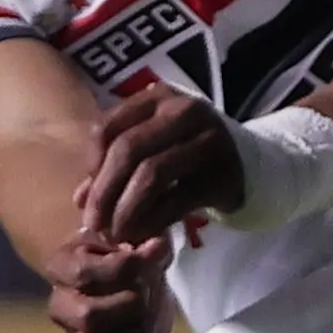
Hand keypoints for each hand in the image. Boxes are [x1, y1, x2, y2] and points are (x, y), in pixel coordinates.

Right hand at [40, 227, 174, 332]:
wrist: (128, 277)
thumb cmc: (128, 251)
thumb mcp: (138, 237)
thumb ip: (148, 243)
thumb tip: (156, 248)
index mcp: (62, 267)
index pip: (83, 274)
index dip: (123, 268)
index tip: (144, 259)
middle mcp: (63, 306)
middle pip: (89, 316)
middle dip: (130, 306)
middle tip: (147, 294)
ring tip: (151, 320)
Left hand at [74, 70, 244, 248]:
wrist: (251, 165)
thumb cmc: (189, 155)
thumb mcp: (152, 146)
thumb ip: (115, 165)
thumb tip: (81, 199)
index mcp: (158, 97)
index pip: (107, 126)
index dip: (91, 165)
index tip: (87, 195)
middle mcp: (184, 111)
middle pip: (128, 149)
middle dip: (104, 192)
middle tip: (94, 225)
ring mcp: (208, 140)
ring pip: (151, 174)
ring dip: (126, 210)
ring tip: (116, 233)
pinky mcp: (223, 174)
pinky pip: (177, 199)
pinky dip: (154, 220)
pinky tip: (143, 234)